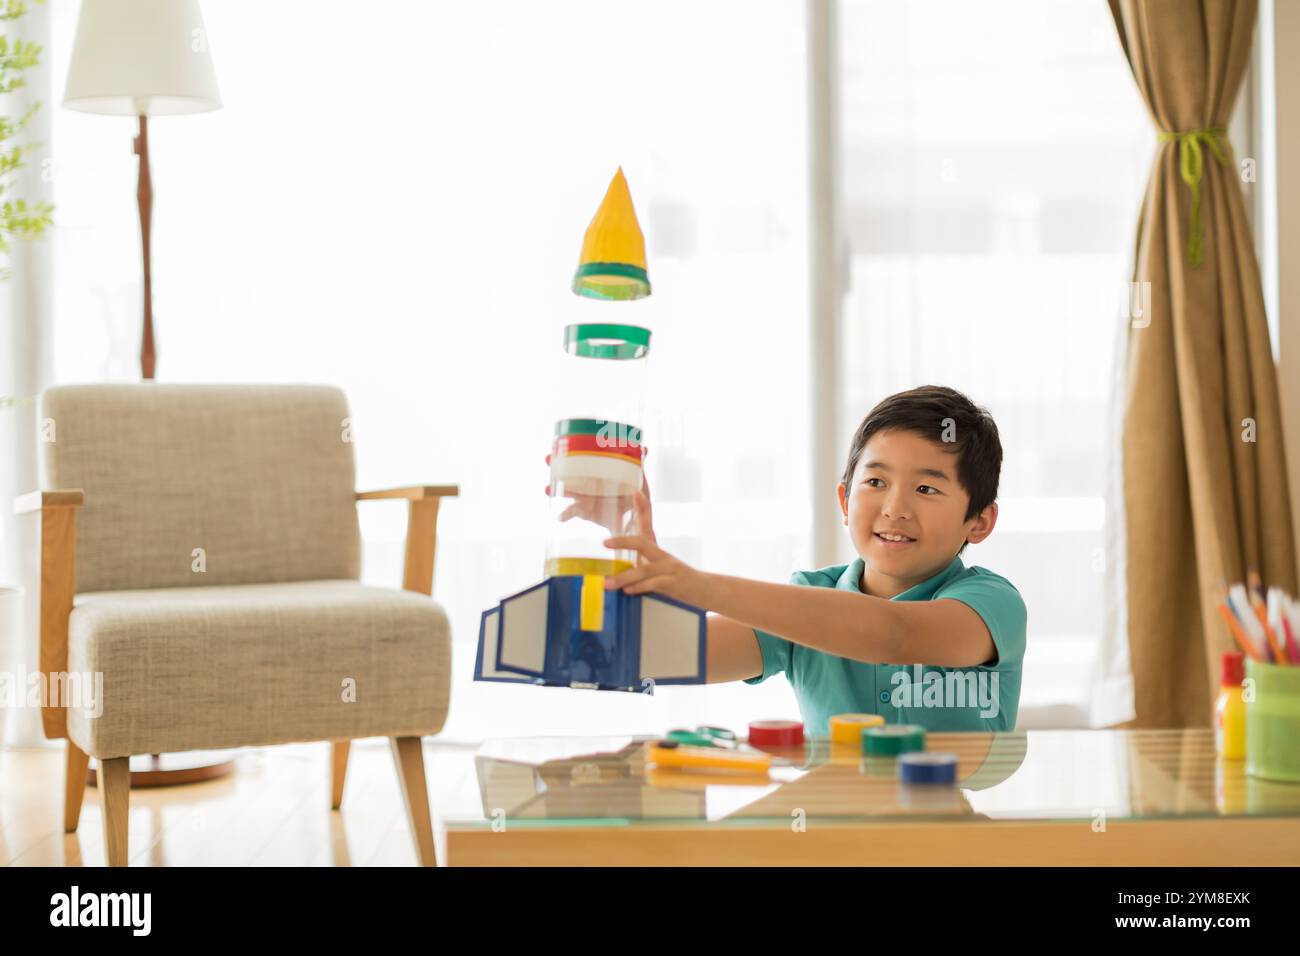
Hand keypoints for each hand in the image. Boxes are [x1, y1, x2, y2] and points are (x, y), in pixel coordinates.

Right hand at [546, 453, 654, 541]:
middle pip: (568, 472)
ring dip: (554, 490)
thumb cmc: (634, 498)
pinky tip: (559, 517)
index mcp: (599, 472)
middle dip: (556, 466)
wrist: (631, 523)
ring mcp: (583, 497)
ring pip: (566, 491)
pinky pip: (570, 513)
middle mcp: (588, 482)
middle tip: (547, 459)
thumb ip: (639, 468)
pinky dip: (564, 515)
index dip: (569, 451)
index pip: (582, 459)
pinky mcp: (584, 511)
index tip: (558, 445)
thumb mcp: (638, 482)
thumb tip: (645, 448)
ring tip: (546, 489)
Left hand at [602, 491, 709, 607]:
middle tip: (605, 542)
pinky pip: (654, 584)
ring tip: (608, 583)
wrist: (703, 589)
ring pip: (645, 570)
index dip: (643, 507)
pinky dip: (640, 587)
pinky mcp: (674, 584)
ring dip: (625, 577)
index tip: (636, 493)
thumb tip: (613, 572)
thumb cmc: (673, 578)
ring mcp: (669, 569)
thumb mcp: (655, 567)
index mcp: (656, 549)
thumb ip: (636, 567)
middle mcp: (663, 556)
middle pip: (643, 543)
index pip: (648, 524)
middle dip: (623, 542)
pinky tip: (628, 590)